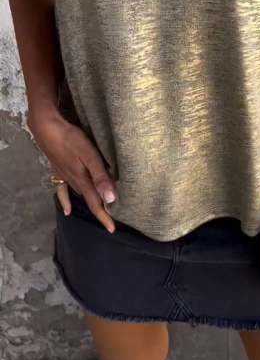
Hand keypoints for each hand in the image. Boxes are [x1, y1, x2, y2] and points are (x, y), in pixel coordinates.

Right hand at [28, 109, 117, 232]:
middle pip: (90, 200)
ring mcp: (66, 176)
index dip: (105, 217)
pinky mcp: (59, 170)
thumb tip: (111, 199)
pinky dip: (65, 200)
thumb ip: (100, 177)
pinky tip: (67, 209)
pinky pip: (63, 190)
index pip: (96, 203)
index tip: (112, 230)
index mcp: (83, 180)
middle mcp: (74, 182)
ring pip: (81, 194)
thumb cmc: (70, 139)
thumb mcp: (89, 155)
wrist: (47, 128)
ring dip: (90, 201)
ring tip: (100, 209)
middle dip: (100, 210)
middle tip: (111, 218)